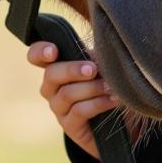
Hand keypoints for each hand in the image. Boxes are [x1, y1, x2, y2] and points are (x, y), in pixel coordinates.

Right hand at [26, 41, 120, 159]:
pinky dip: (98, 103)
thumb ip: (94, 53)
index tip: (53, 52)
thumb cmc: (111, 81)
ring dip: (91, 88)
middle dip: (72, 70)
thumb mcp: (102, 63)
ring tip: (110, 86)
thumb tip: (96, 36)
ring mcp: (59, 108)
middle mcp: (52, 88)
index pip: (36, 56)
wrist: (125, 118)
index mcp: (57, 66)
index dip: (40, 52)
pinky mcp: (69, 126)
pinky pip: (78, 111)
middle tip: (93, 69)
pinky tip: (113, 99)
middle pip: (51, 75)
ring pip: (66, 94)